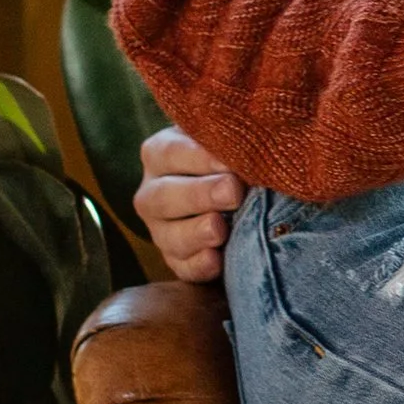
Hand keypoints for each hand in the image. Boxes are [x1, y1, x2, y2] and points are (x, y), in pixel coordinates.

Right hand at [136, 123, 243, 284]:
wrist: (241, 194)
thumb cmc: (233, 156)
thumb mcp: (227, 140)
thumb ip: (230, 137)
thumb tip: (251, 136)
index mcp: (160, 154)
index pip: (171, 152)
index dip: (199, 157)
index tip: (230, 161)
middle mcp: (153, 192)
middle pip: (165, 195)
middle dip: (200, 194)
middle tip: (233, 192)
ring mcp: (161, 229)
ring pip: (168, 235)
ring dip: (195, 233)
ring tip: (220, 230)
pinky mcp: (177, 259)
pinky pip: (181, 267)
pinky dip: (199, 266)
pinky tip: (217, 261)